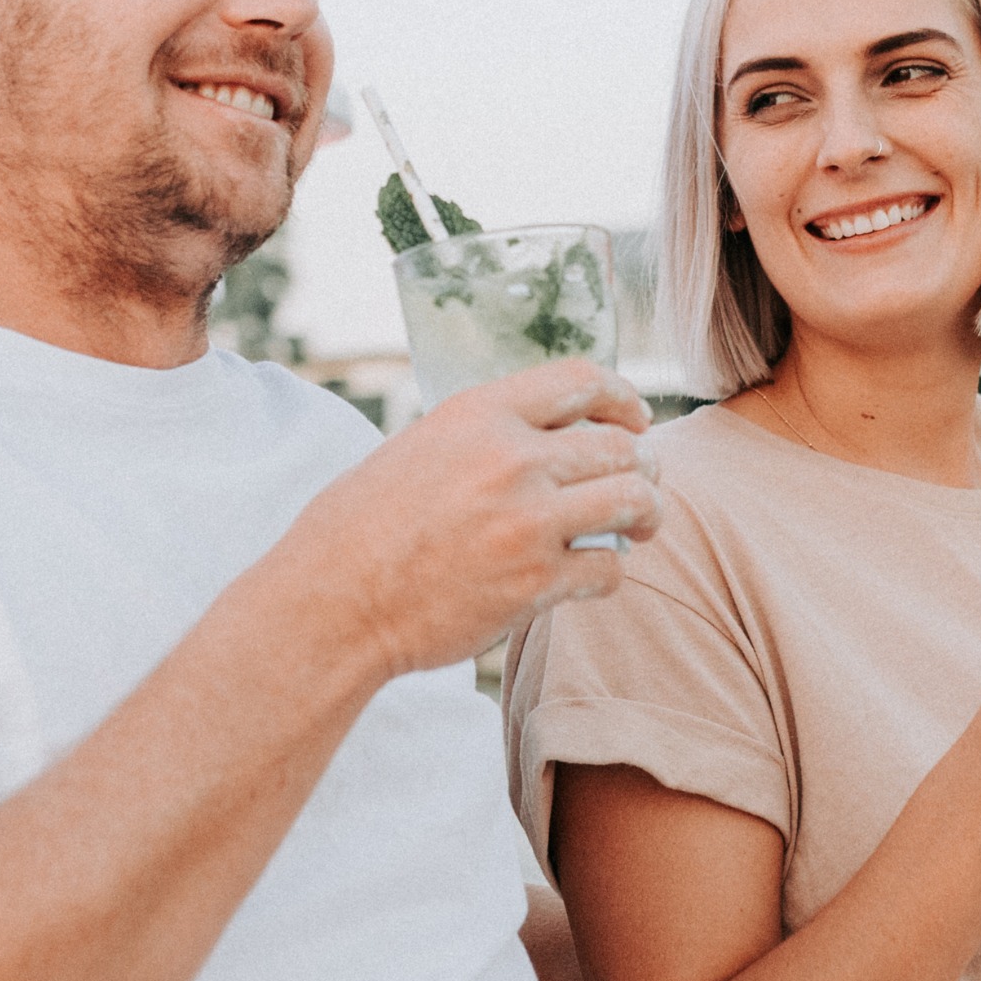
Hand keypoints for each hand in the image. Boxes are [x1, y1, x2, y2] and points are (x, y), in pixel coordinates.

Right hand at [279, 360, 660, 679]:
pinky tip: (591, 575)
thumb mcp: (419, 446)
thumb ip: (483, 436)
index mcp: (479, 413)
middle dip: (643, 464)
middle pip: (620, 446)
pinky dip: (609, 572)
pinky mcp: (536, 581)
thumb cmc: (359, 528)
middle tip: (644, 483)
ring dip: (646, 514)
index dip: (623, 398)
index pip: (582, 379)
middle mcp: (512, 457)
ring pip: (632, 501)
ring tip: (642, 526)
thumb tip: (541, 438)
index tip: (636, 420)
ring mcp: (528, 520)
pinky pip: (610, 568)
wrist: (334, 601)